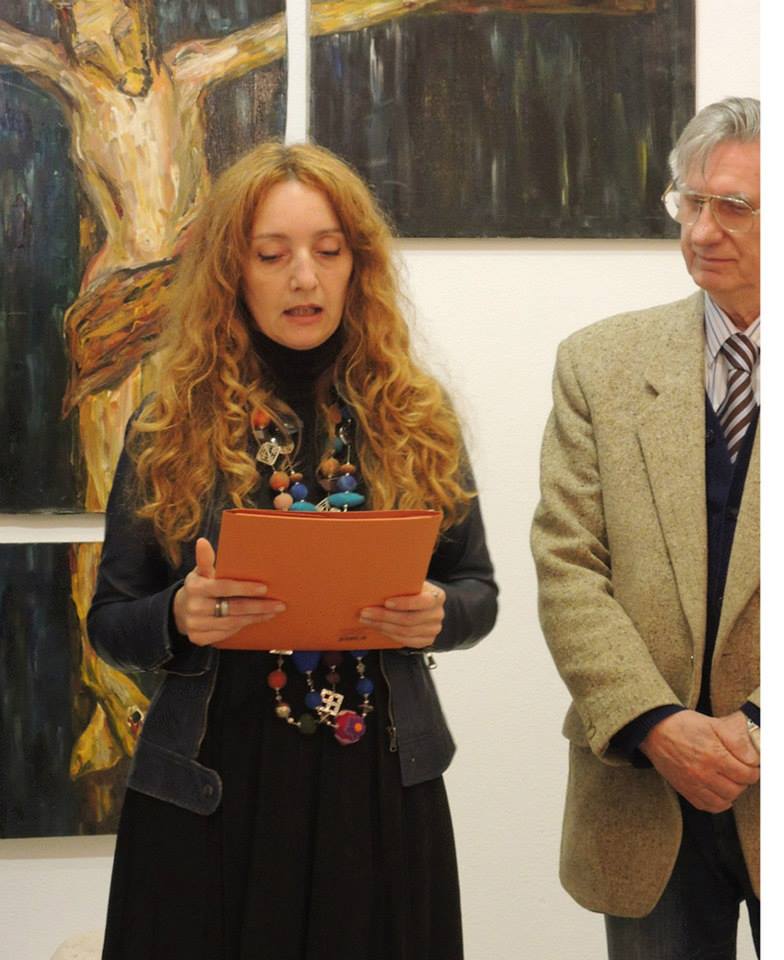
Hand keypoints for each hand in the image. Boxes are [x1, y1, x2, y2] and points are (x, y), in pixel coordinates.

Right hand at [172, 537, 285, 646]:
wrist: (180, 610)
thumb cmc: (199, 586)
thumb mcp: (200, 571)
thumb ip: (205, 559)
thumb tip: (202, 541)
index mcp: (195, 587)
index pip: (224, 588)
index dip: (245, 589)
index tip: (264, 588)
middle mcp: (194, 607)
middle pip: (232, 608)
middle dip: (258, 606)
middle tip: (279, 604)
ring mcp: (195, 625)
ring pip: (232, 623)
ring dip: (255, 618)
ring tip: (273, 612)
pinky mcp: (198, 638)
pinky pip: (226, 634)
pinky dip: (242, 627)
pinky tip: (255, 620)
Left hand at [359, 581, 445, 648]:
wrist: (428, 605)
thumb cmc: (417, 592)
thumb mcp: (414, 584)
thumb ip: (403, 585)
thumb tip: (380, 584)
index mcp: (437, 596)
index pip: (422, 601)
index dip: (404, 603)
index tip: (386, 602)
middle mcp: (437, 614)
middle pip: (409, 619)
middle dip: (384, 616)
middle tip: (367, 612)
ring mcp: (433, 629)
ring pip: (405, 632)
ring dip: (383, 626)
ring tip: (368, 620)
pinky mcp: (427, 640)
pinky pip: (406, 641)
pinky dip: (390, 635)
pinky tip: (379, 628)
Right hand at [640, 710, 759, 812]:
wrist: (654, 730)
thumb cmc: (682, 725)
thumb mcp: (713, 725)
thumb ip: (736, 741)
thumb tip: (753, 758)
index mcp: (714, 755)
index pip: (746, 774)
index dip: (752, 770)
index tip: (750, 766)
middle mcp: (704, 773)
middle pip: (737, 789)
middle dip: (742, 781)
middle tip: (740, 771)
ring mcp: (693, 784)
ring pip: (724, 800)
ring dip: (731, 792)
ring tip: (729, 780)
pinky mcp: (684, 790)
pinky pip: (707, 806)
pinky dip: (717, 802)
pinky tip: (718, 792)